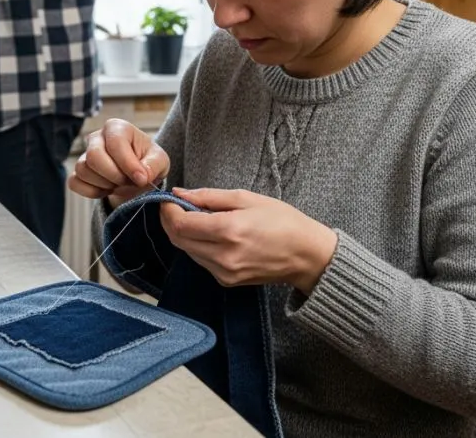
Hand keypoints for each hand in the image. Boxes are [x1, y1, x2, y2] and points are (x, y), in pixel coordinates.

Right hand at [68, 118, 168, 207]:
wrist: (137, 176)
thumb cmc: (148, 162)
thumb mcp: (160, 161)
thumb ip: (154, 165)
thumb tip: (142, 175)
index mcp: (117, 128)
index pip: (115, 142)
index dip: (128, 164)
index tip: (141, 179)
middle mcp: (97, 137)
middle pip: (93, 156)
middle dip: (114, 175)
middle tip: (128, 181)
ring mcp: (84, 154)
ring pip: (83, 170)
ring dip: (105, 184)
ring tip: (119, 184)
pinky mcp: (77, 171)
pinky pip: (75, 183)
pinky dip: (92, 192)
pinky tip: (107, 189)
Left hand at [160, 187, 337, 294]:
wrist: (306, 255)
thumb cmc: (282, 221)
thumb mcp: (247, 198)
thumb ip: (209, 197)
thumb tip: (180, 194)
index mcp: (228, 231)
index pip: (180, 224)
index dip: (168, 210)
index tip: (169, 199)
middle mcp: (223, 256)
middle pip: (178, 239)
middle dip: (171, 221)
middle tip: (176, 206)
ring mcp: (224, 272)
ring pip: (187, 251)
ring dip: (184, 234)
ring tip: (197, 218)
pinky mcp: (226, 281)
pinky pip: (201, 261)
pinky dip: (198, 246)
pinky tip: (211, 235)